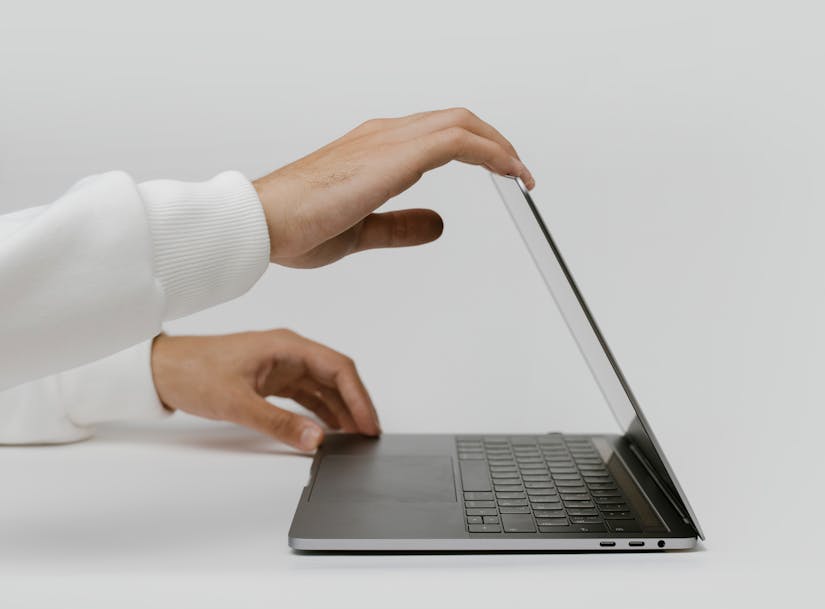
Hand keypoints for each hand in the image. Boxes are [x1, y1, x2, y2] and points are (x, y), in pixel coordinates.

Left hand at [150, 329, 378, 450]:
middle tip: (368, 435)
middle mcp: (289, 353)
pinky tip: (327, 430)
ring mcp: (281, 366)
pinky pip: (307, 395)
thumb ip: (278, 423)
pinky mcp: (271, 380)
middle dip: (355, 405)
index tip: (369, 424)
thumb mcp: (238, 402)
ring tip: (354, 437)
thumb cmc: (193, 372)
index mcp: (287, 346)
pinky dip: (321, 412)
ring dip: (340, 410)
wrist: (161, 370)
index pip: (338, 368)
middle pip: (336, 377)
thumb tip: (315, 440)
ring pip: (323, 387)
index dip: (359, 397)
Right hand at [253, 107, 534, 267]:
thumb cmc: (296, 224)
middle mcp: (383, 136)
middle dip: (495, 143)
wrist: (262, 223)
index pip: (438, 134)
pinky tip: (507, 173)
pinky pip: (455, 141)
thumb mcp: (363, 230)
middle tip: (519, 172)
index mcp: (375, 149)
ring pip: (460, 124)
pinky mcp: (391, 155)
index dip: (477, 149)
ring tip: (520, 173)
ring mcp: (387, 140)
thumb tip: (438, 225)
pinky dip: (490, 152)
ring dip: (498, 145)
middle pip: (456, 121)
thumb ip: (401, 226)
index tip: (501, 173)